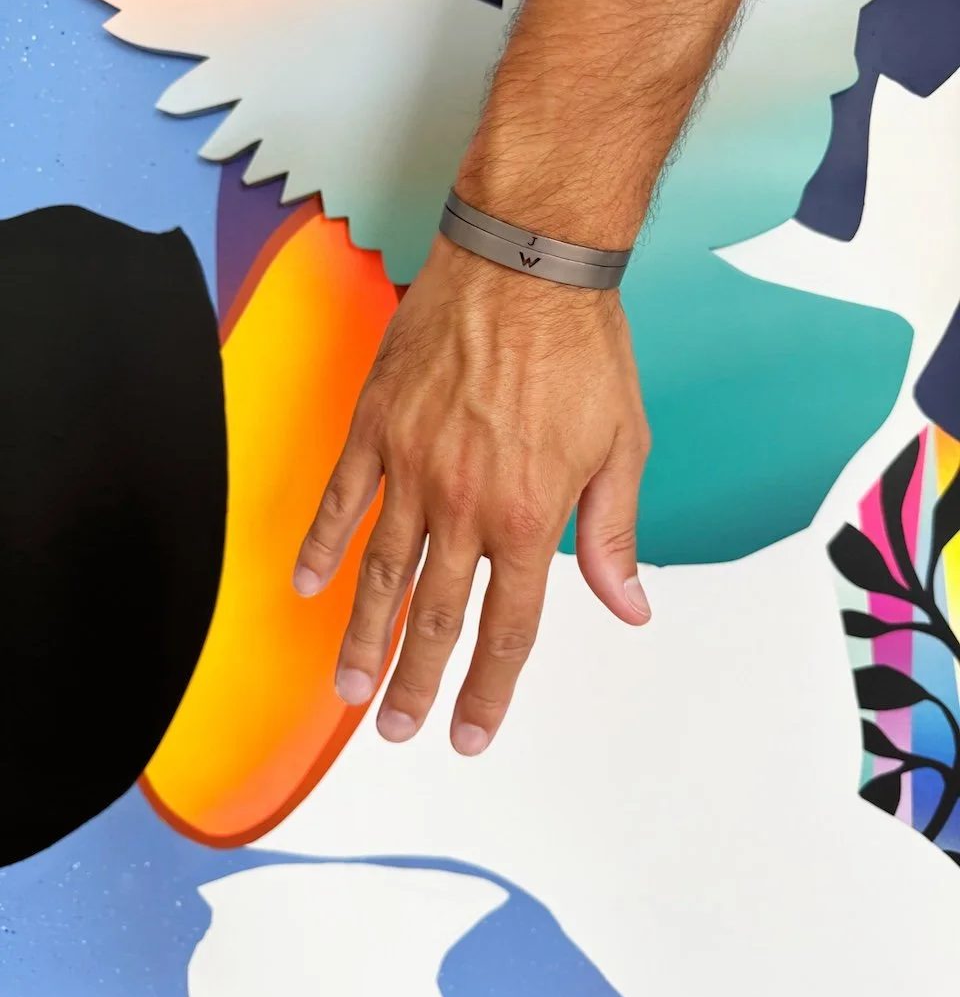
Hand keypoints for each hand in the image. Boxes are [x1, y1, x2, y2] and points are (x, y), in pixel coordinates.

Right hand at [293, 233, 651, 754]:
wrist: (529, 263)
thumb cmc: (579, 346)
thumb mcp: (622, 445)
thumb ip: (614, 535)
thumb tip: (627, 607)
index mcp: (531, 517)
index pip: (508, 630)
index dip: (488, 692)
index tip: (472, 734)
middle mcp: (466, 504)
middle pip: (437, 618)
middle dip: (416, 684)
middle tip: (399, 728)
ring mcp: (413, 467)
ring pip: (382, 574)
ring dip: (362, 639)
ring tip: (348, 689)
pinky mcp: (377, 426)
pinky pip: (340, 499)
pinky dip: (322, 545)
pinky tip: (307, 585)